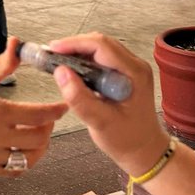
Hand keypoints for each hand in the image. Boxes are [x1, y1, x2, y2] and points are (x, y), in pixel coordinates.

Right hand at [0, 38, 65, 173]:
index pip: (37, 116)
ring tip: (37, 134)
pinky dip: (22, 161)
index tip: (62, 107)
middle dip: (48, 128)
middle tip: (48, 119)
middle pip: (37, 139)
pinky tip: (22, 148)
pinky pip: (11, 171)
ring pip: (27, 159)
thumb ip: (3, 63)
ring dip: (38, 146)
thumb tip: (17, 46)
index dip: (55, 111)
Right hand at [47, 32, 168, 175]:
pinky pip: (101, 60)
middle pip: (100, 43)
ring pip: (100, 50)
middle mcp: (135, 66)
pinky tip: (71, 72)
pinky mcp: (123, 74)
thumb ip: (79, 98)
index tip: (54, 50)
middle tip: (51, 56)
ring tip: (57, 62)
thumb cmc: (127, 139)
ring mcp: (130, 69)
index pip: (102, 46)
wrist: (143, 150)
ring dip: (78, 53)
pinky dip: (84, 62)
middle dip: (73, 47)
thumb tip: (60, 72)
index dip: (75, 44)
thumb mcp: (100, 122)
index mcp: (134, 73)